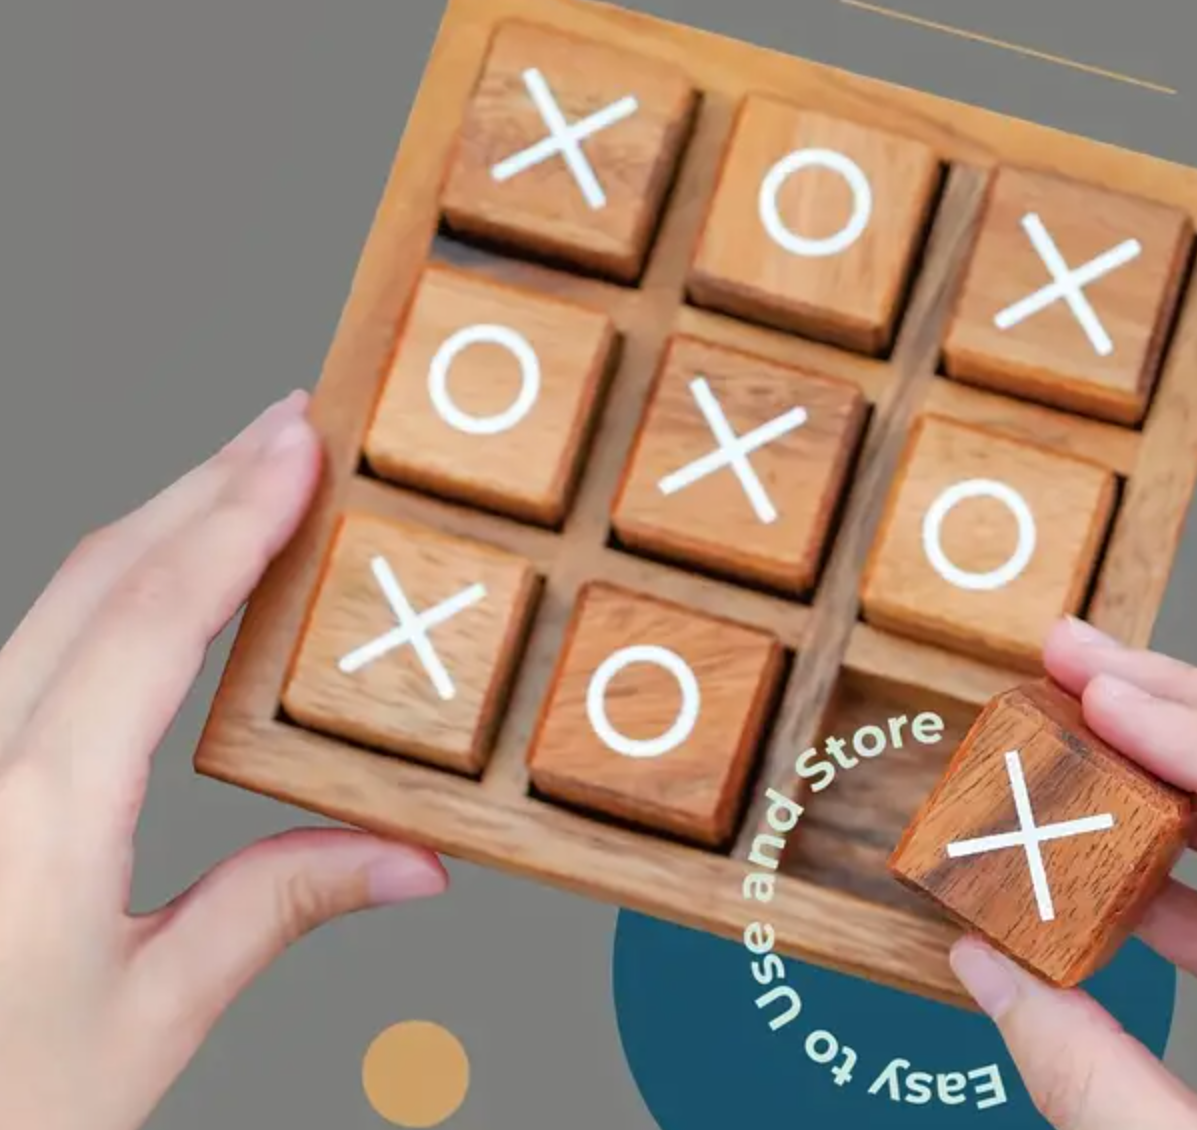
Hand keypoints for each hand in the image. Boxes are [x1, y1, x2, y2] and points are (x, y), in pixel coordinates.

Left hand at [0, 393, 448, 1129]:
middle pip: (95, 575)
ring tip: (246, 482)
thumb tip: (408, 860)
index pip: (149, 623)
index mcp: (34, 815)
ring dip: (159, 524)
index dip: (234, 522)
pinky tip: (162, 584)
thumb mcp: (147, 1020)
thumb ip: (275, 911)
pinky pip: (33, 644)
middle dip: (201, 483)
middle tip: (288, 425)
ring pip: (55, 597)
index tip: (296, 451)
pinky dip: (114, 587)